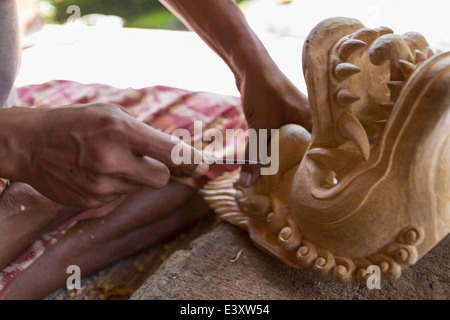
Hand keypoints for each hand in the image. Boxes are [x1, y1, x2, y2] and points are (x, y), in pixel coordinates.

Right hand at [6, 103, 207, 207]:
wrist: (29, 143)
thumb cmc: (77, 123)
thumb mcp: (112, 115)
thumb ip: (147, 135)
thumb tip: (181, 157)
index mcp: (120, 129)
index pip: (170, 152)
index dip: (191, 161)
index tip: (204, 167)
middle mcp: (112, 159)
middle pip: (161, 177)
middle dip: (160, 170)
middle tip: (147, 160)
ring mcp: (100, 184)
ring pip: (139, 187)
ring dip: (134, 176)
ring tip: (109, 161)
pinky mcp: (90, 201)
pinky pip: (119, 196)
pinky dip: (115, 186)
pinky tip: (95, 172)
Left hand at [237, 59, 311, 186]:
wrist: (250, 65)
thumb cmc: (261, 91)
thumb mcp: (259, 127)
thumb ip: (254, 157)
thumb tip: (247, 184)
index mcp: (313, 121)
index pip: (320, 153)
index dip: (314, 172)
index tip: (308, 190)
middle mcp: (309, 120)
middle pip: (306, 152)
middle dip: (297, 169)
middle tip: (292, 191)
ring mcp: (296, 118)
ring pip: (292, 146)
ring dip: (285, 160)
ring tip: (281, 182)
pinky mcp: (283, 117)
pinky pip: (282, 139)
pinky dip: (276, 150)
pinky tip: (270, 163)